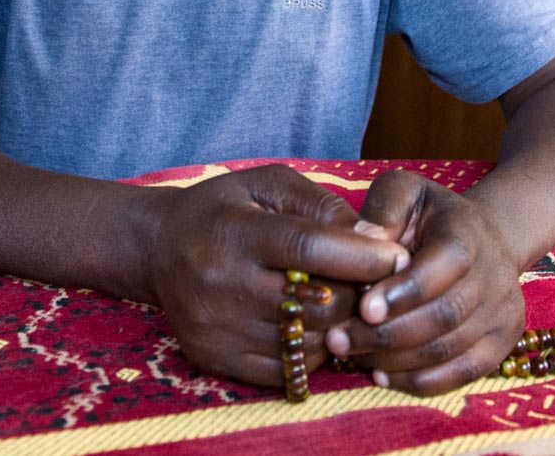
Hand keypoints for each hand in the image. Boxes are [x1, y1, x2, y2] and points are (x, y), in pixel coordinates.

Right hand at [144, 163, 406, 387]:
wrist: (157, 248)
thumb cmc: (224, 209)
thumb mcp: (268, 185)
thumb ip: (322, 207)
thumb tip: (375, 240)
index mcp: (234, 232)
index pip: (310, 248)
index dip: (363, 255)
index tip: (397, 256)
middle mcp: (220, 283)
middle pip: (317, 304)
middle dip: (357, 295)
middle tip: (370, 283)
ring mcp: (215, 327)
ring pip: (308, 342)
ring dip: (337, 325)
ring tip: (339, 301)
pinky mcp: (213, 358)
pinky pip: (287, 369)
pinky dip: (311, 350)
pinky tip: (308, 324)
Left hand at [325, 169, 527, 395]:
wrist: (483, 238)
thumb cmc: (429, 215)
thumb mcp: (405, 192)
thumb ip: (384, 209)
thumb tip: (362, 237)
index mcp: (468, 232)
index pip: (445, 265)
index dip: (404, 291)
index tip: (364, 307)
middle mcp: (494, 273)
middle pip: (444, 316)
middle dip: (387, 334)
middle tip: (338, 340)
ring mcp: (502, 311)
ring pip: (449, 349)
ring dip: (395, 360)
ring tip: (351, 355)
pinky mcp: (501, 342)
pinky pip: (462, 374)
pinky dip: (420, 381)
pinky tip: (382, 374)